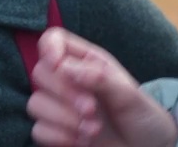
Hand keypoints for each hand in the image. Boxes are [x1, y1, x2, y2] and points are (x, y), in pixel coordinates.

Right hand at [28, 27, 176, 146]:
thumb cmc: (141, 115)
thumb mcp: (130, 95)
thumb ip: (99, 77)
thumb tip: (65, 67)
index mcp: (85, 61)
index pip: (53, 40)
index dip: (49, 48)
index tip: (58, 66)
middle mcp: (68, 80)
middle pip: (40, 72)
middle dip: (63, 93)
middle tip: (91, 109)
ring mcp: (60, 107)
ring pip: (36, 103)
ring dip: (63, 118)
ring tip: (93, 130)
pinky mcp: (57, 132)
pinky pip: (38, 130)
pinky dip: (57, 136)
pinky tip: (80, 141)